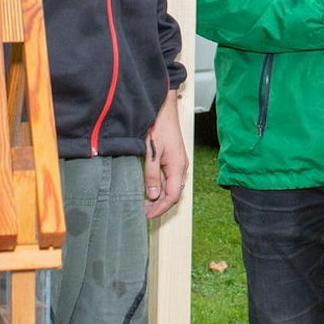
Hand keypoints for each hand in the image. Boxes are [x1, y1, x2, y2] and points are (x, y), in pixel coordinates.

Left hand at [144, 89, 187, 219]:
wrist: (163, 108)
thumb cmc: (158, 127)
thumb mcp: (151, 152)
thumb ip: (152, 175)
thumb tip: (154, 195)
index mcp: (177, 167)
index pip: (172, 196)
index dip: (160, 208)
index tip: (147, 215)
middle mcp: (180, 166)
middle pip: (172, 193)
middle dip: (159, 205)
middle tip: (143, 210)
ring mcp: (177, 162)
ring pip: (170, 186)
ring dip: (158, 196)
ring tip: (144, 201)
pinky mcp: (172, 157)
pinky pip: (168, 177)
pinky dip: (159, 185)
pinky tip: (148, 186)